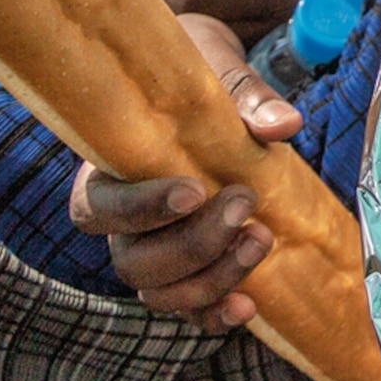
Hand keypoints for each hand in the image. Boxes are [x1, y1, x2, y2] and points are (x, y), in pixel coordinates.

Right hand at [68, 12, 302, 329]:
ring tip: (261, 239)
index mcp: (109, 169)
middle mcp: (121, 220)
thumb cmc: (194, 72)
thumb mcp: (215, 67)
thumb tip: (282, 126)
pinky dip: (214, 313)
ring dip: (212, 278)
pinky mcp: (188, 269)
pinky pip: (188, 308)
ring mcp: (152, 249)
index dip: (141, 209)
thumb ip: (246, 96)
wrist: (203, 83)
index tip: (195, 191)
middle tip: (245, 204)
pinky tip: (249, 305)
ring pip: (159, 290)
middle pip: (133, 260)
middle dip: (193, 244)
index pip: (98, 208)